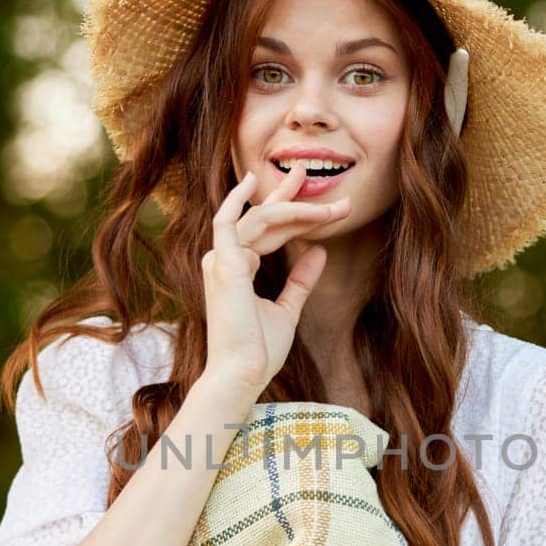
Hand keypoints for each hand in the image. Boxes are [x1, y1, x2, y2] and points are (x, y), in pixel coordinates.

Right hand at [203, 168, 350, 392]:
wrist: (243, 373)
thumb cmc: (259, 350)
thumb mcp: (287, 309)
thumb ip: (300, 280)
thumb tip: (318, 251)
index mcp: (238, 269)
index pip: (268, 232)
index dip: (293, 214)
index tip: (318, 201)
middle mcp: (225, 259)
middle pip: (261, 217)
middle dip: (287, 195)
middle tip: (306, 171)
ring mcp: (221, 261)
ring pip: (259, 219)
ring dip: (293, 208)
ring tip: (323, 199)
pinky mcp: (223, 265)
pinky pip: (228, 222)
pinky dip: (237, 201)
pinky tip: (251, 182)